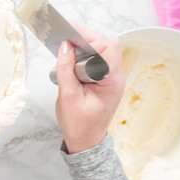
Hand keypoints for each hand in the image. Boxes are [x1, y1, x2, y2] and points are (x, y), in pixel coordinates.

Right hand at [55, 24, 124, 153]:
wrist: (85, 143)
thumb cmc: (78, 125)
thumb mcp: (68, 96)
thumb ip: (66, 69)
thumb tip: (65, 45)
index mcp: (111, 81)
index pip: (108, 47)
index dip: (89, 38)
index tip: (70, 36)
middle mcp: (115, 77)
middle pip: (105, 45)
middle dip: (85, 40)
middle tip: (65, 42)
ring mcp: (110, 78)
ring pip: (101, 51)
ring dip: (84, 47)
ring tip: (66, 51)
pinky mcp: (103, 80)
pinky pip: (96, 60)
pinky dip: (84, 56)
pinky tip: (71, 60)